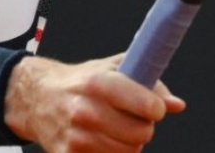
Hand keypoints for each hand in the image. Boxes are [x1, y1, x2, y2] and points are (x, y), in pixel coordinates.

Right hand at [4, 54, 185, 152]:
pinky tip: (102, 140)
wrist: (38, 98)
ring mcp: (76, 137)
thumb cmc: (81, 82)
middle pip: (141, 134)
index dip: (156, 108)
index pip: (146, 105)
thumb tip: (176, 104)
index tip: (154, 107)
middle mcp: (85, 111)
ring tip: (116, 128)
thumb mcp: (111, 69)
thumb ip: (148, 82)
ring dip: (129, 144)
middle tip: (132, 118)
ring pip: (128, 152)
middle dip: (143, 127)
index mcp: (97, 83)